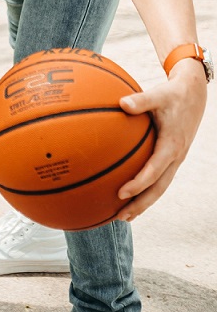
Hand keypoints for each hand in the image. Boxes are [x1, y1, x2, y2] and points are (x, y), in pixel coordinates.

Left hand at [114, 58, 206, 220]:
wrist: (193, 93)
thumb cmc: (172, 94)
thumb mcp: (158, 94)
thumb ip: (140, 100)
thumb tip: (121, 103)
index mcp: (171, 145)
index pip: (154, 171)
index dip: (138, 184)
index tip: (120, 193)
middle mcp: (175, 156)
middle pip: (158, 188)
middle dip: (140, 204)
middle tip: (120, 217)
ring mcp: (175, 159)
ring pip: (160, 187)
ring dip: (143, 202)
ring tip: (123, 216)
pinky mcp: (172, 156)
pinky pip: (159, 178)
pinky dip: (146, 189)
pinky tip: (129, 194)